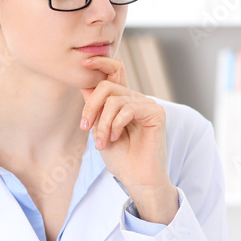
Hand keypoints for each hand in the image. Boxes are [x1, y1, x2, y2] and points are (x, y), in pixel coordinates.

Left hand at [79, 56, 175, 222]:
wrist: (137, 179)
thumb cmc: (120, 158)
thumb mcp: (99, 130)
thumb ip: (94, 107)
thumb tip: (84, 82)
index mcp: (123, 100)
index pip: (114, 71)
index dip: (100, 62)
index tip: (83, 61)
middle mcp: (136, 99)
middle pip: (106, 85)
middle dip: (91, 107)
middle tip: (85, 128)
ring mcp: (148, 105)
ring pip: (114, 100)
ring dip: (102, 124)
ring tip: (103, 143)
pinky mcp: (156, 113)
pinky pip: (128, 108)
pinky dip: (116, 124)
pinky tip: (115, 138)